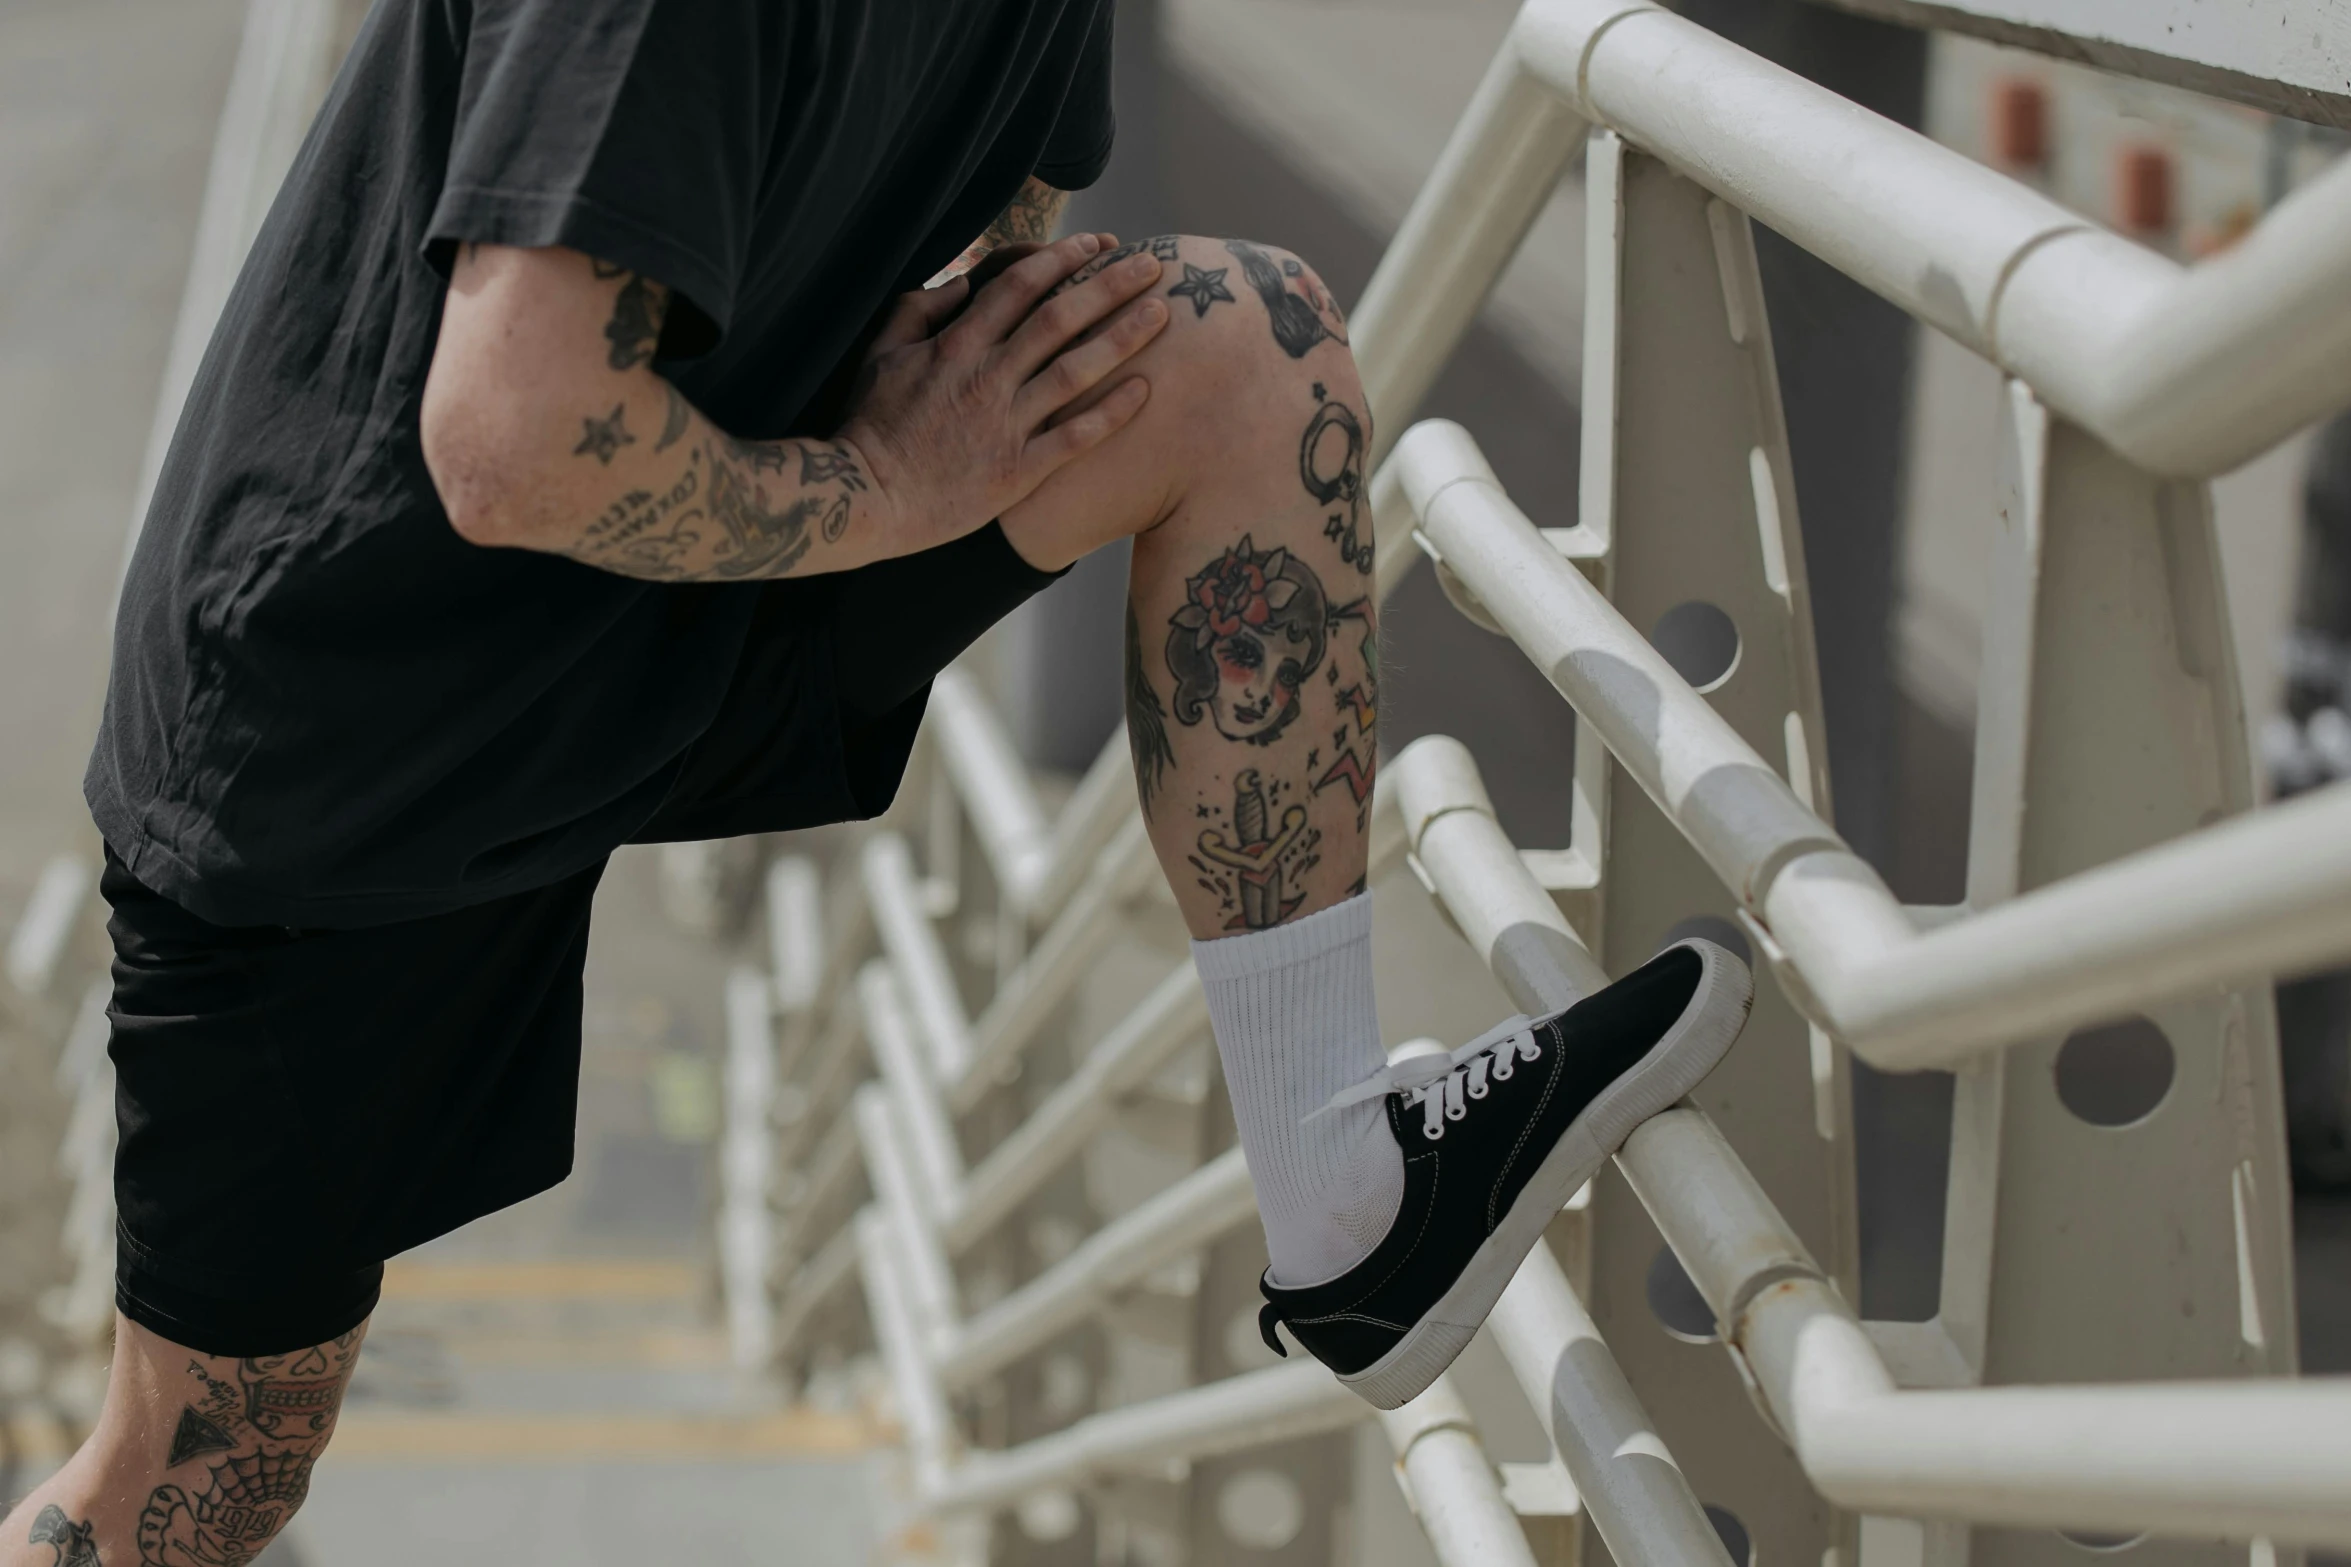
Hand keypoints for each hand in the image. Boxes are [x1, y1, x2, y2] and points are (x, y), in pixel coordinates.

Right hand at [834, 231, 1166, 565]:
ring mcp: (1005, 424)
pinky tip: (1146, 389)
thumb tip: (961, 285)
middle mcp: (987, 377)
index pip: (1020, 287)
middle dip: (1109, 285)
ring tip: (1161, 313)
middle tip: (1150, 266)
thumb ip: (919, 311)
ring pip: (1076, 370)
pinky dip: (1112, 412)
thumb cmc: (869, 426)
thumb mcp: (881, 354)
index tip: (1096, 245)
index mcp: (956, 345)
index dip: (1062, 260)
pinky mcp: (1017, 470)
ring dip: (1123, 337)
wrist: (866, 498)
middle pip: (1060, 319)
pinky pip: (1074, 437)